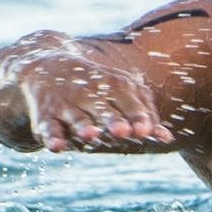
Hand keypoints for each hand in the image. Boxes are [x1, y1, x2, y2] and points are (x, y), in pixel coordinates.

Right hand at [15, 41, 174, 151]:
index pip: (128, 101)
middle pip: (103, 108)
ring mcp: (66, 104)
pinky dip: (52, 137)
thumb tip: (166, 138)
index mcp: (112, 85)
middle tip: (123, 131)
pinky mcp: (46, 115)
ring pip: (76, 118)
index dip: (137, 116)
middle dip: (113, 120)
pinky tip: (57, 147)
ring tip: (91, 135)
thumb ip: (143, 113)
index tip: (147, 131)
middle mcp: (89, 93)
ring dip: (84, 127)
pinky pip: (49, 127)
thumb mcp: (120, 90)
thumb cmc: (95, 84)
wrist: (46, 64)